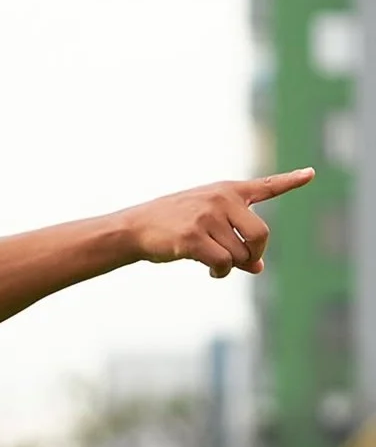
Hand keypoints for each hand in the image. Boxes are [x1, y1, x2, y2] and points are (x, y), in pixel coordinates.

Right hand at [121, 168, 315, 277]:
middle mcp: (220, 199)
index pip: (265, 186)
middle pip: (261, 235)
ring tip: (214, 264)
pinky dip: (220, 273)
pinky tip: (210, 271)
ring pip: (240, 254)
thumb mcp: (206, 224)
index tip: (311, 174)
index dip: (290, 181)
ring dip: (231, 266)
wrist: (134, 228)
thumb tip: (258, 268)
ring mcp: (206, 217)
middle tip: (245, 261)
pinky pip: (223, 263)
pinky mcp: (194, 237)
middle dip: (255, 254)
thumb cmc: (172, 225)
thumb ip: (236, 239)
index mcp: (226, 191)